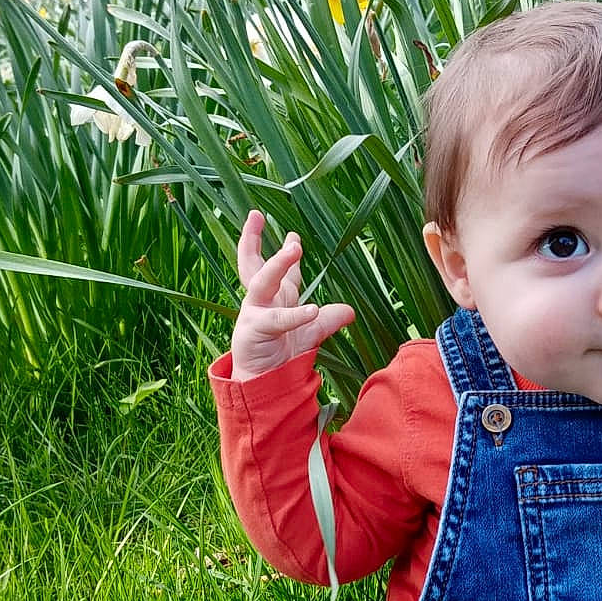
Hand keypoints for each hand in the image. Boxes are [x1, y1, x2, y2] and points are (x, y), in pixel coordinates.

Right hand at [231, 209, 354, 381]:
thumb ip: (328, 321)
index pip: (277, 269)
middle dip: (252, 239)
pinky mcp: (253, 332)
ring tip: (294, 247)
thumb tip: (349, 311)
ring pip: (262, 282)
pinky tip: (313, 310)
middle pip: (252, 264)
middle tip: (256, 215)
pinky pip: (276, 321)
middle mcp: (260, 302)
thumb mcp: (310, 334)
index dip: (286, 250)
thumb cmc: (281, 356)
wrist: (264, 385)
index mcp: (273, 298)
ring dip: (278, 264)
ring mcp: (253, 314)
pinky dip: (295, 315)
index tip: (294, 232)